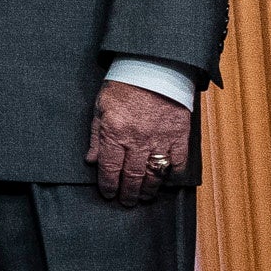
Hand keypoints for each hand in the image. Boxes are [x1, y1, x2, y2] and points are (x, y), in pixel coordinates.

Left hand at [89, 80, 195, 206]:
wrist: (154, 68)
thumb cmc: (124, 86)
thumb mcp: (100, 107)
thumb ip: (96, 136)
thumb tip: (91, 161)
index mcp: (115, 133)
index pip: (110, 169)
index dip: (109, 186)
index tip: (109, 195)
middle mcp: (138, 140)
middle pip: (132, 176)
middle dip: (128, 193)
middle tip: (126, 202)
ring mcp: (160, 139)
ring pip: (155, 174)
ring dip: (149, 189)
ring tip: (145, 197)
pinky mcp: (179, 135)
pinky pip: (178, 161)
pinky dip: (173, 174)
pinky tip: (167, 180)